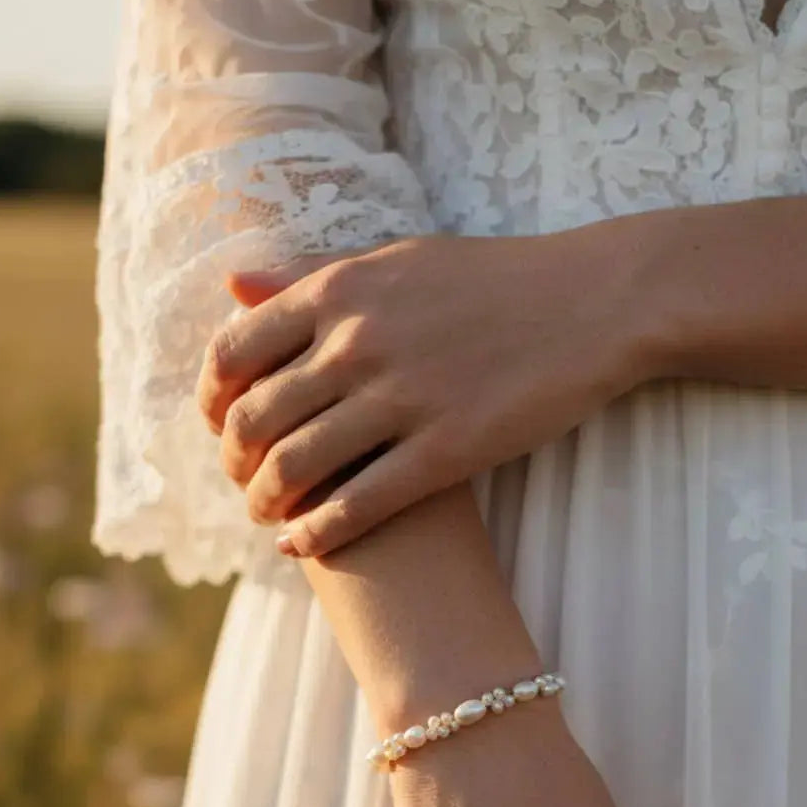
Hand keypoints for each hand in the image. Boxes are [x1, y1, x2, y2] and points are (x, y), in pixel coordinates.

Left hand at [197, 222, 658, 555]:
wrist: (593, 303)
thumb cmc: (494, 280)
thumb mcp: (395, 261)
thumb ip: (313, 279)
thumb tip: (233, 288)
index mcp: (340, 290)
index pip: (233, 355)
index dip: (213, 403)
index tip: (221, 427)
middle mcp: (359, 342)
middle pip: (255, 420)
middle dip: (235, 465)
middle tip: (243, 485)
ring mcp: (403, 398)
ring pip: (296, 469)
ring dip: (266, 505)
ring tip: (268, 519)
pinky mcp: (447, 451)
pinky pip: (357, 505)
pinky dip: (316, 533)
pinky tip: (302, 546)